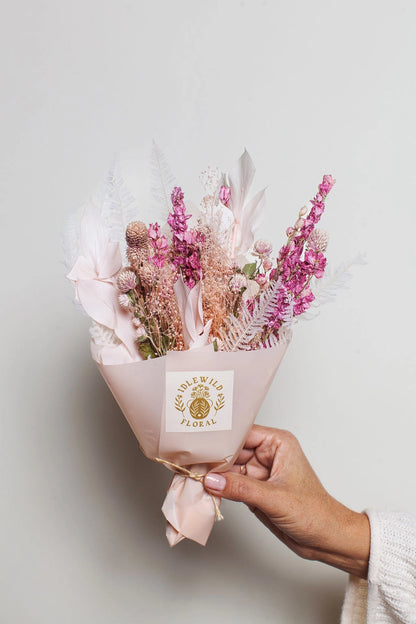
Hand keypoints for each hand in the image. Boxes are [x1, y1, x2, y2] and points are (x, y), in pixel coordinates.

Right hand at [204, 425, 369, 577]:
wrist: (326, 540)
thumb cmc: (315, 513)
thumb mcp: (275, 498)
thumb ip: (241, 488)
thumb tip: (211, 480)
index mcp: (278, 443)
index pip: (242, 433)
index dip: (221, 437)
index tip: (199, 441)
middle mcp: (267, 454)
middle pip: (232, 450)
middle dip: (212, 457)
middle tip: (188, 461)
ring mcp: (260, 472)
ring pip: (228, 468)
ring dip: (212, 474)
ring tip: (190, 474)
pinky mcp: (254, 489)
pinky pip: (230, 484)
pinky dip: (218, 488)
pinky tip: (202, 488)